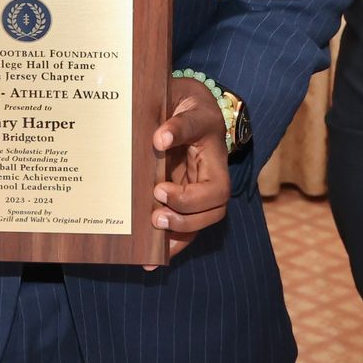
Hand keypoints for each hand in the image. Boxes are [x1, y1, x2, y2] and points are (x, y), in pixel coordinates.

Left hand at [145, 77, 231, 265]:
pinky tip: (148, 260)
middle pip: (214, 207)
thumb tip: (159, 140)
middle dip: (186, 216)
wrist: (185, 106)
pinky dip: (170, 245)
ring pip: (201, 222)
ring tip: (152, 244)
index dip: (189, 190)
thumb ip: (176, 120)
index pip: (214, 180)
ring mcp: (199, 189)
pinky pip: (184, 227)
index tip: (158, 180)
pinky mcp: (185, 200)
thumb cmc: (184, 103)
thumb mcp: (182, 101)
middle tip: (155, 214)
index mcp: (213, 150)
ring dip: (179, 235)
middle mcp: (210, 174)